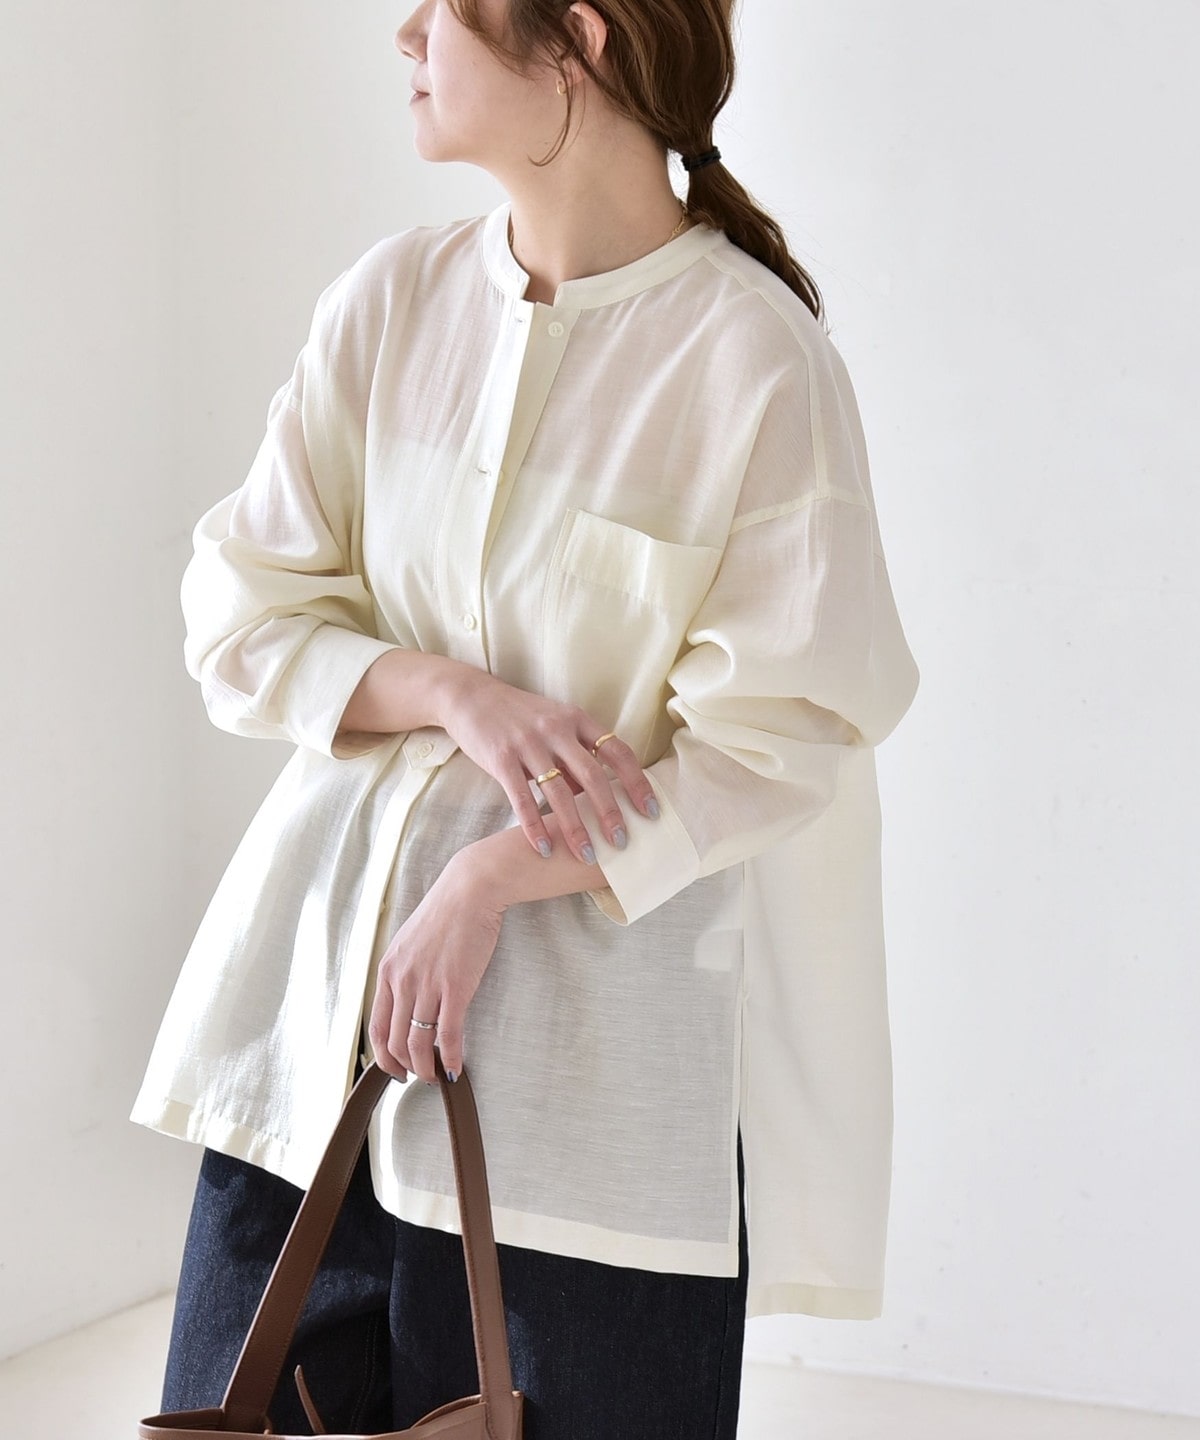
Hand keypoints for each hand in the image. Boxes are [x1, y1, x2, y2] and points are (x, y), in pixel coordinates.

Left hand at [367, 856, 503, 1083]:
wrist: (470, 891)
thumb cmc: (445, 914)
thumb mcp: (410, 942)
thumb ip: (404, 972)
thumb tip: (409, 1003)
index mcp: (388, 971)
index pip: (376, 1026)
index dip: (383, 1056)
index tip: (395, 1068)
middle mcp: (403, 981)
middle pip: (395, 1041)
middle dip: (406, 1068)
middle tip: (419, 1077)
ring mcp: (428, 985)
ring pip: (419, 1043)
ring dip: (427, 1068)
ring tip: (436, 1076)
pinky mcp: (455, 987)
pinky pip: (449, 1034)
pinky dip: (451, 1057)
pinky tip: (456, 1068)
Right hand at [436, 669, 659, 864]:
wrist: (470, 696)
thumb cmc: (519, 716)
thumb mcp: (554, 725)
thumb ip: (575, 757)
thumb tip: (597, 798)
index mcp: (577, 719)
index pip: (618, 751)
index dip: (637, 782)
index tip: (651, 811)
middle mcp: (556, 729)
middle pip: (593, 775)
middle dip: (610, 812)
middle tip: (622, 843)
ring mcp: (528, 743)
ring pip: (559, 791)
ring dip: (575, 827)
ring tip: (586, 855)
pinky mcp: (501, 758)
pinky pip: (521, 798)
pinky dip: (534, 827)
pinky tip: (544, 848)